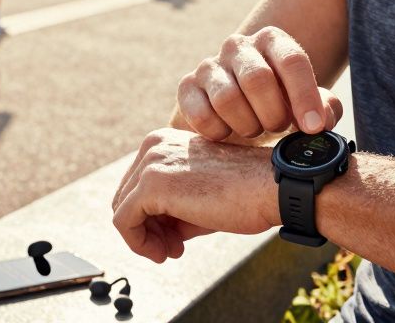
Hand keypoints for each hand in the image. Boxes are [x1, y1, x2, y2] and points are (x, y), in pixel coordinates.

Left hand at [111, 128, 276, 262]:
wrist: (272, 188)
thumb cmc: (246, 193)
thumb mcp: (199, 197)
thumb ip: (171, 209)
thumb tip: (151, 234)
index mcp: (165, 142)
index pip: (137, 185)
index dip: (151, 218)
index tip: (174, 238)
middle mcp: (153, 145)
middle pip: (126, 197)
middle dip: (147, 229)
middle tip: (172, 249)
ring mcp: (151, 162)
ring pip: (122, 210)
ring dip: (144, 239)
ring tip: (171, 252)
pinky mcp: (151, 185)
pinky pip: (124, 221)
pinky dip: (139, 243)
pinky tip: (165, 252)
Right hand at [177, 26, 343, 141]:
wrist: (236, 114)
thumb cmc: (279, 106)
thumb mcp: (308, 106)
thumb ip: (325, 108)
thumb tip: (321, 121)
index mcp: (272, 41)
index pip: (292, 60)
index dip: (304, 97)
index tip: (312, 128)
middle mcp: (238, 46)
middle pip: (258, 79)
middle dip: (273, 114)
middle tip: (278, 128)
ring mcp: (209, 65)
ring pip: (227, 99)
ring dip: (247, 125)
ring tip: (255, 129)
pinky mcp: (187, 87)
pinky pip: (201, 115)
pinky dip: (219, 133)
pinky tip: (229, 134)